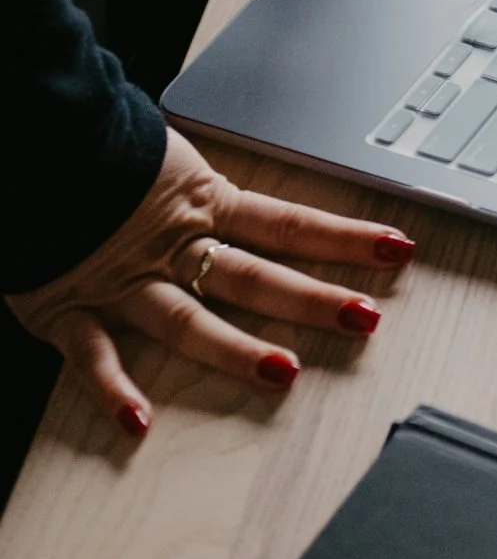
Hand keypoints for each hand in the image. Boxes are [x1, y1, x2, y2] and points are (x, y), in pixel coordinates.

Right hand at [4, 131, 411, 437]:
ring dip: (235, 347)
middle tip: (365, 319)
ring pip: (187, 319)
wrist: (30, 136)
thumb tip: (256, 187)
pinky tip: (137, 422)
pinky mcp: (67, 307)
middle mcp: (171, 247)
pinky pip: (90, 355)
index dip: (343, 237)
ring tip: (283, 373)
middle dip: (313, 298)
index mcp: (201, 203)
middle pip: (255, 275)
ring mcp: (122, 281)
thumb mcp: (161, 154)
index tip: (397, 251)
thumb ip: (205, 181)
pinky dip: (110, 389)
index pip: (289, 222)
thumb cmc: (92, 146)